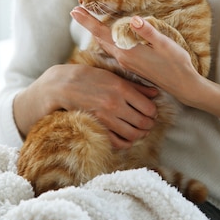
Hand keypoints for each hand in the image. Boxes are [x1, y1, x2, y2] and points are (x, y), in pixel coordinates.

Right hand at [13, 56, 157, 149]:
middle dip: (149, 125)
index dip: (153, 113)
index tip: (151, 112)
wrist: (64, 85)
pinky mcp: (96, 127)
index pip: (149, 108)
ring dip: (140, 135)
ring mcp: (105, 118)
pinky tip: (127, 138)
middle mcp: (115, 104)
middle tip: (148, 123)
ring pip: (133, 135)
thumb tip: (156, 94)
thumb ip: (136, 86)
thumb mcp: (115, 76)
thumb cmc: (92, 78)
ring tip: (140, 131)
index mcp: (122, 89)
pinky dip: (126, 143)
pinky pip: (117, 142)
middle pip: (143, 123)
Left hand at [70, 7, 200, 103]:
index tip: (74, 10)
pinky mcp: (132, 65)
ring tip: (88, 21)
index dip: (88, 21)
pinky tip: (108, 36)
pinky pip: (114, 49)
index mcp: (128, 51)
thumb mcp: (164, 44)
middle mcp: (123, 58)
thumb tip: (133, 19)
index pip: (102, 33)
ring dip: (97, 32)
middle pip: (100, 38)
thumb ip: (147, 32)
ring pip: (106, 44)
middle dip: (88, 24)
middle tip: (76, 11)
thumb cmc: (176, 63)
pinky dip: (107, 39)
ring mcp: (127, 63)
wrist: (182, 86)